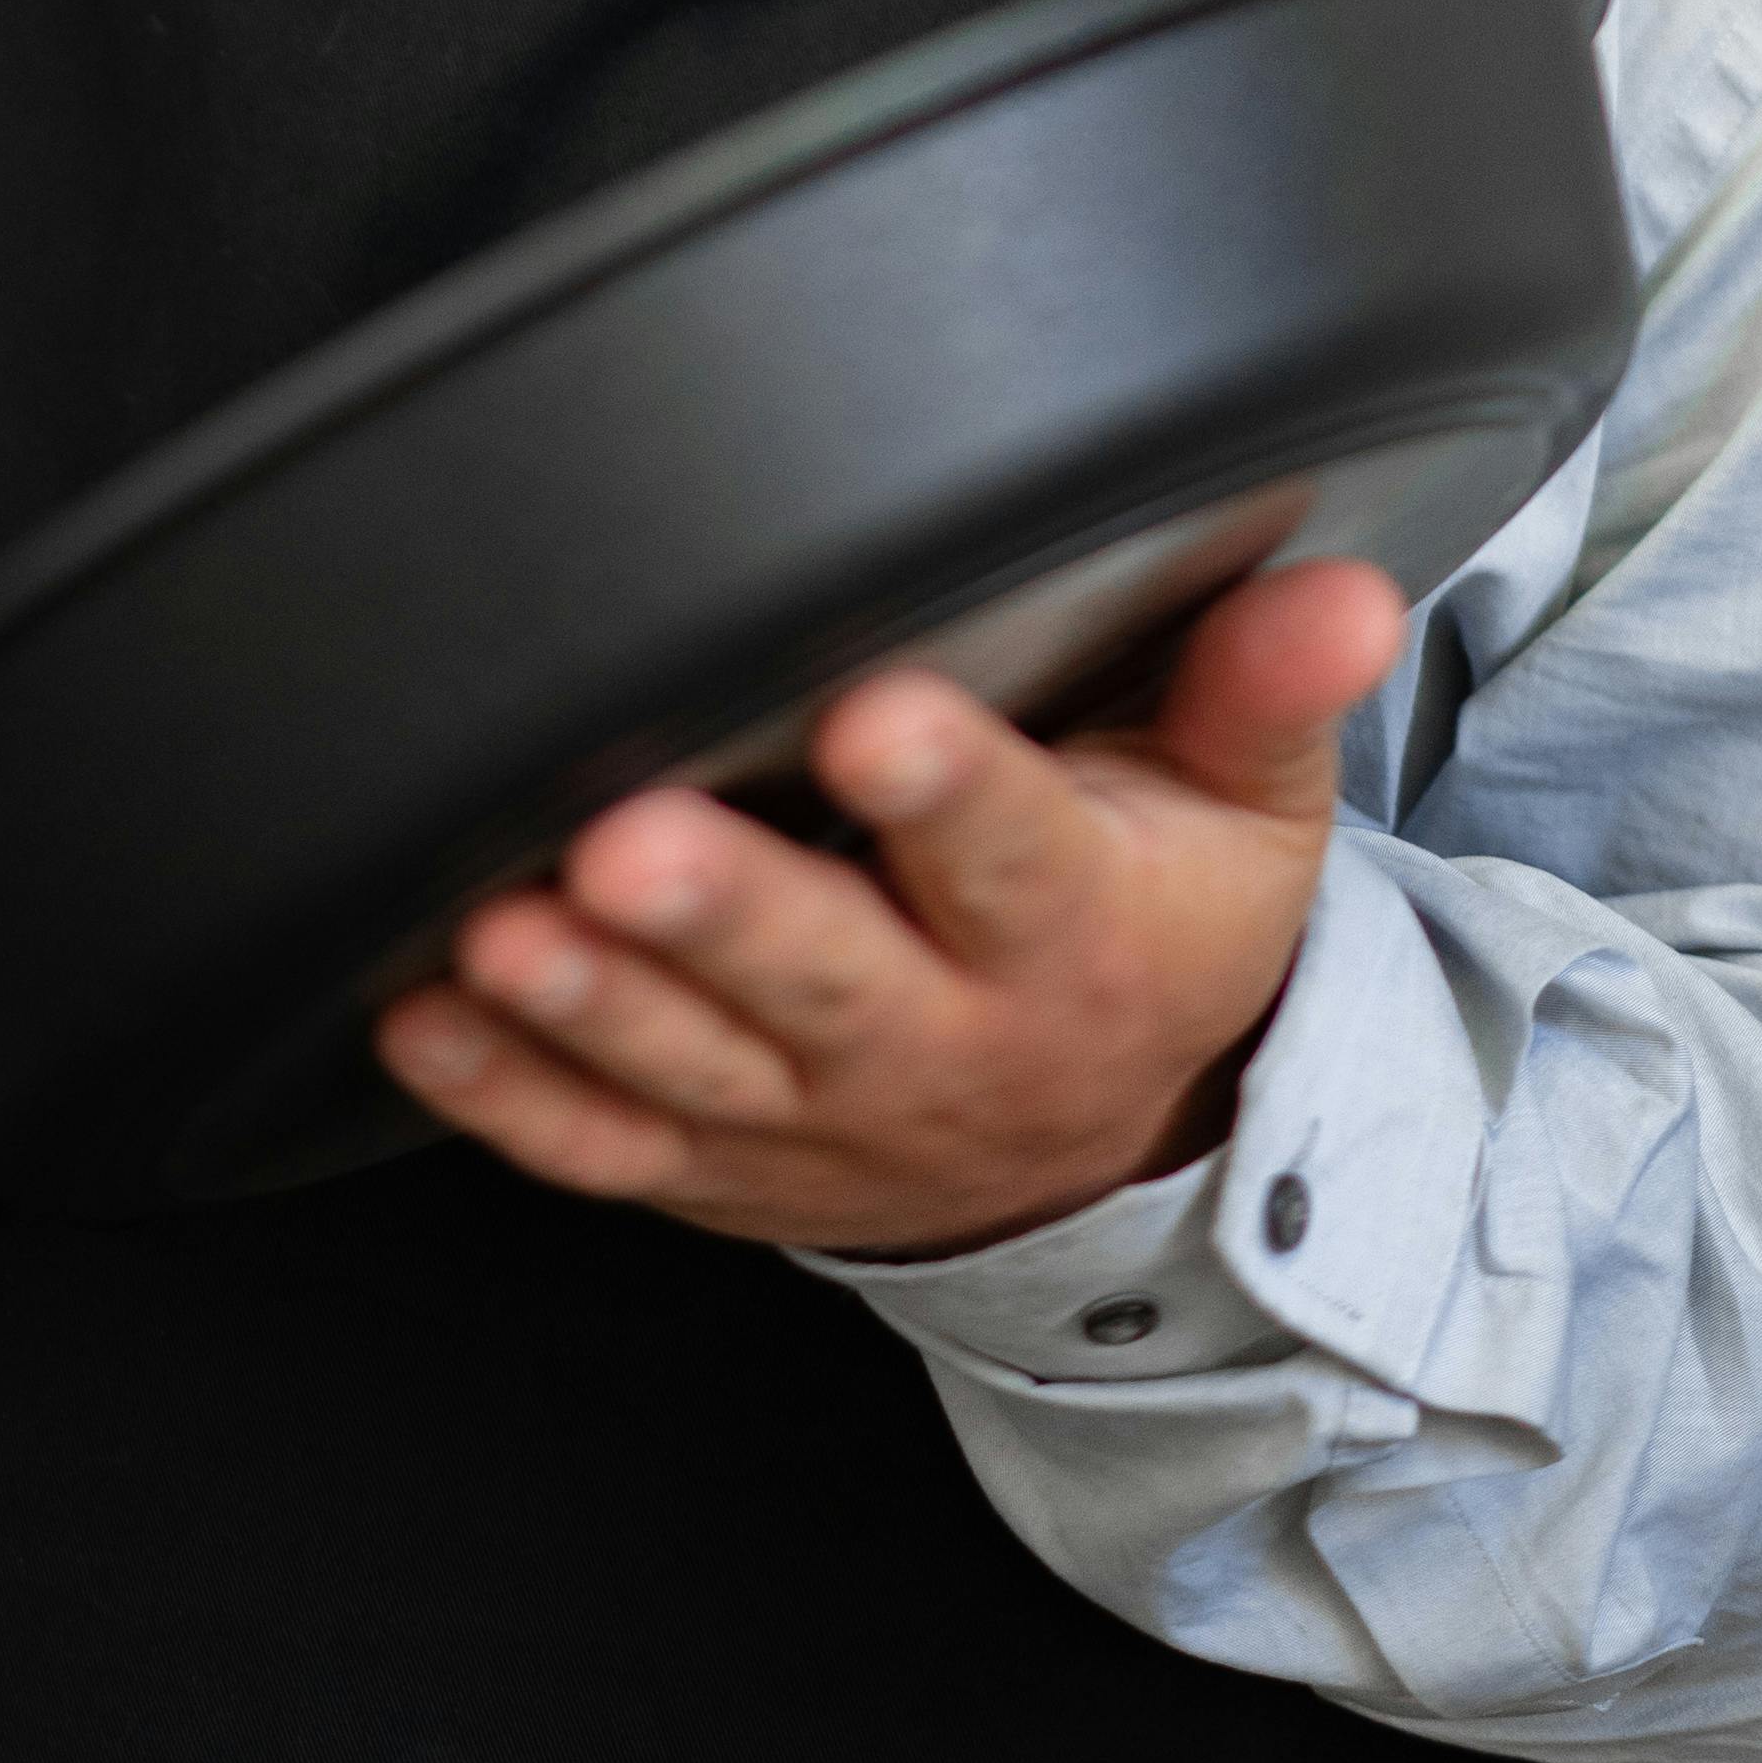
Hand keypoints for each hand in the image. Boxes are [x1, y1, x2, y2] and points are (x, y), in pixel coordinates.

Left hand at [376, 553, 1405, 1259]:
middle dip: (723, 915)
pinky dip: (506, 1096)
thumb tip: (1338, 593)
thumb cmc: (1157, 922)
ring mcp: (816, 1120)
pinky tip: (423, 1020)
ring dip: (590, 1006)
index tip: (874, 718)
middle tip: (628, 844)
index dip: (947, 793)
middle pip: (824, 981)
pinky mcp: (722, 1169)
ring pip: (694, 1071)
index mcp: (1073, 933)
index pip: (1012, 858)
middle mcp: (939, 1039)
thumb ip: (1259, 686)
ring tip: (502, 930)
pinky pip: (603, 1148)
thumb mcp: (1245, 808)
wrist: (1116, 1147)